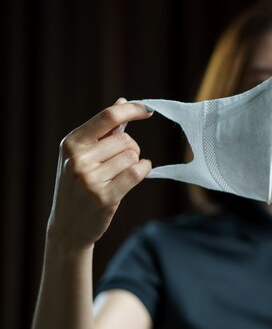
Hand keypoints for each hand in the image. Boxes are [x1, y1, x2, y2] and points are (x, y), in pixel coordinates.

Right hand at [46, 98, 153, 249]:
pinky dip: (143, 170)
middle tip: (120, 163)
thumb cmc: (78, 186)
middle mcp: (78, 159)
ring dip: (134, 163)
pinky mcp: (104, 197)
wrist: (68, 226)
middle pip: (126, 140)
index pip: (108, 117)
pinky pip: (137, 173)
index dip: (132, 110)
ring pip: (133, 157)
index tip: (147, 110)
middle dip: (131, 149)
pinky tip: (138, 173)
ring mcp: (90, 179)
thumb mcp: (82, 155)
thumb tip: (122, 102)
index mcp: (71, 143)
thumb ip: (102, 130)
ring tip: (119, 174)